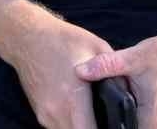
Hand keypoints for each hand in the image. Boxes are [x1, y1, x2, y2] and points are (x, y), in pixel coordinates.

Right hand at [5, 13, 113, 128]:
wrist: (28, 38)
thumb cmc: (63, 40)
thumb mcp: (96, 47)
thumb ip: (112, 71)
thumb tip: (128, 90)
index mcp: (73, 97)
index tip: (114, 125)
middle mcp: (56, 111)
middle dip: (94, 128)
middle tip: (106, 120)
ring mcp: (45, 115)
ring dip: (81, 128)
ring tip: (94, 115)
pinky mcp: (39, 113)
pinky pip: (58, 128)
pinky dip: (70, 124)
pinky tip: (79, 112)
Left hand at [75, 23, 156, 128]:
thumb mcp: (135, 57)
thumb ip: (106, 65)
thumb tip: (79, 71)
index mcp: (153, 119)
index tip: (91, 125)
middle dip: (108, 127)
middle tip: (90, 117)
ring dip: (116, 125)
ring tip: (96, 114)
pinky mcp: (154, 117)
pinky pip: (135, 125)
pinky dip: (123, 121)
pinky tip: (108, 111)